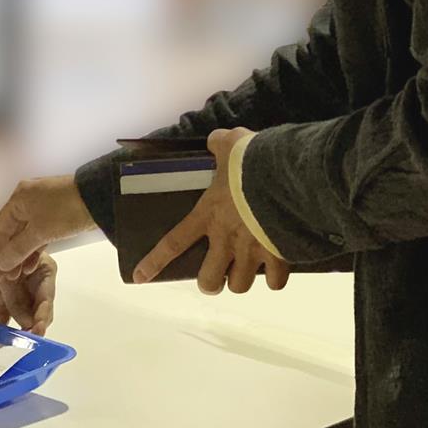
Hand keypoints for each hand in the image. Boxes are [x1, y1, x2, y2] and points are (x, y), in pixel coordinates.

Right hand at [0, 175, 95, 280]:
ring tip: (17, 275)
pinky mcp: (56, 214)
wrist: (100, 197)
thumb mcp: (39, 232)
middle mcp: (26, 199)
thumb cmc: (65, 211)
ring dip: (21, 253)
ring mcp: (42, 206)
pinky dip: (34, 247)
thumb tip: (1, 265)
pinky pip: (39, 232)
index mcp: (18, 198)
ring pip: (26, 233)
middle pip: (11, 231)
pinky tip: (31, 264)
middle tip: (4, 277)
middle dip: (7, 254)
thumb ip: (18, 249)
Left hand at [0, 218, 58, 334]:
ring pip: (24, 317)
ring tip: (14, 343)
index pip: (47, 297)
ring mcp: (20, 294)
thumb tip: (24, 317)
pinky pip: (5, 316)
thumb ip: (13, 288)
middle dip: (34, 326)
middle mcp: (35, 286)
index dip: (43, 314)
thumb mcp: (6, 262)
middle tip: (28, 339)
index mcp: (44, 271)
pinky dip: (1, 325)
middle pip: (39, 311)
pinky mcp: (3, 300)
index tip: (37, 328)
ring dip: (20, 329)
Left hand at [134, 128, 289, 293]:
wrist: (288, 176)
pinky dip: (275, 278)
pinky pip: (275, 282)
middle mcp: (226, 240)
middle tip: (216, 275)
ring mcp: (253, 252)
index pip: (173, 243)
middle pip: (209, 281)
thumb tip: (216, 141)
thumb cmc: (252, 161)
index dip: (154, 263)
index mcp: (207, 215)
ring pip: (240, 286)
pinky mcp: (279, 256)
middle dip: (211, 283)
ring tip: (247, 269)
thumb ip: (218, 144)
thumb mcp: (229, 144)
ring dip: (241, 280)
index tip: (139, 278)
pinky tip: (276, 267)